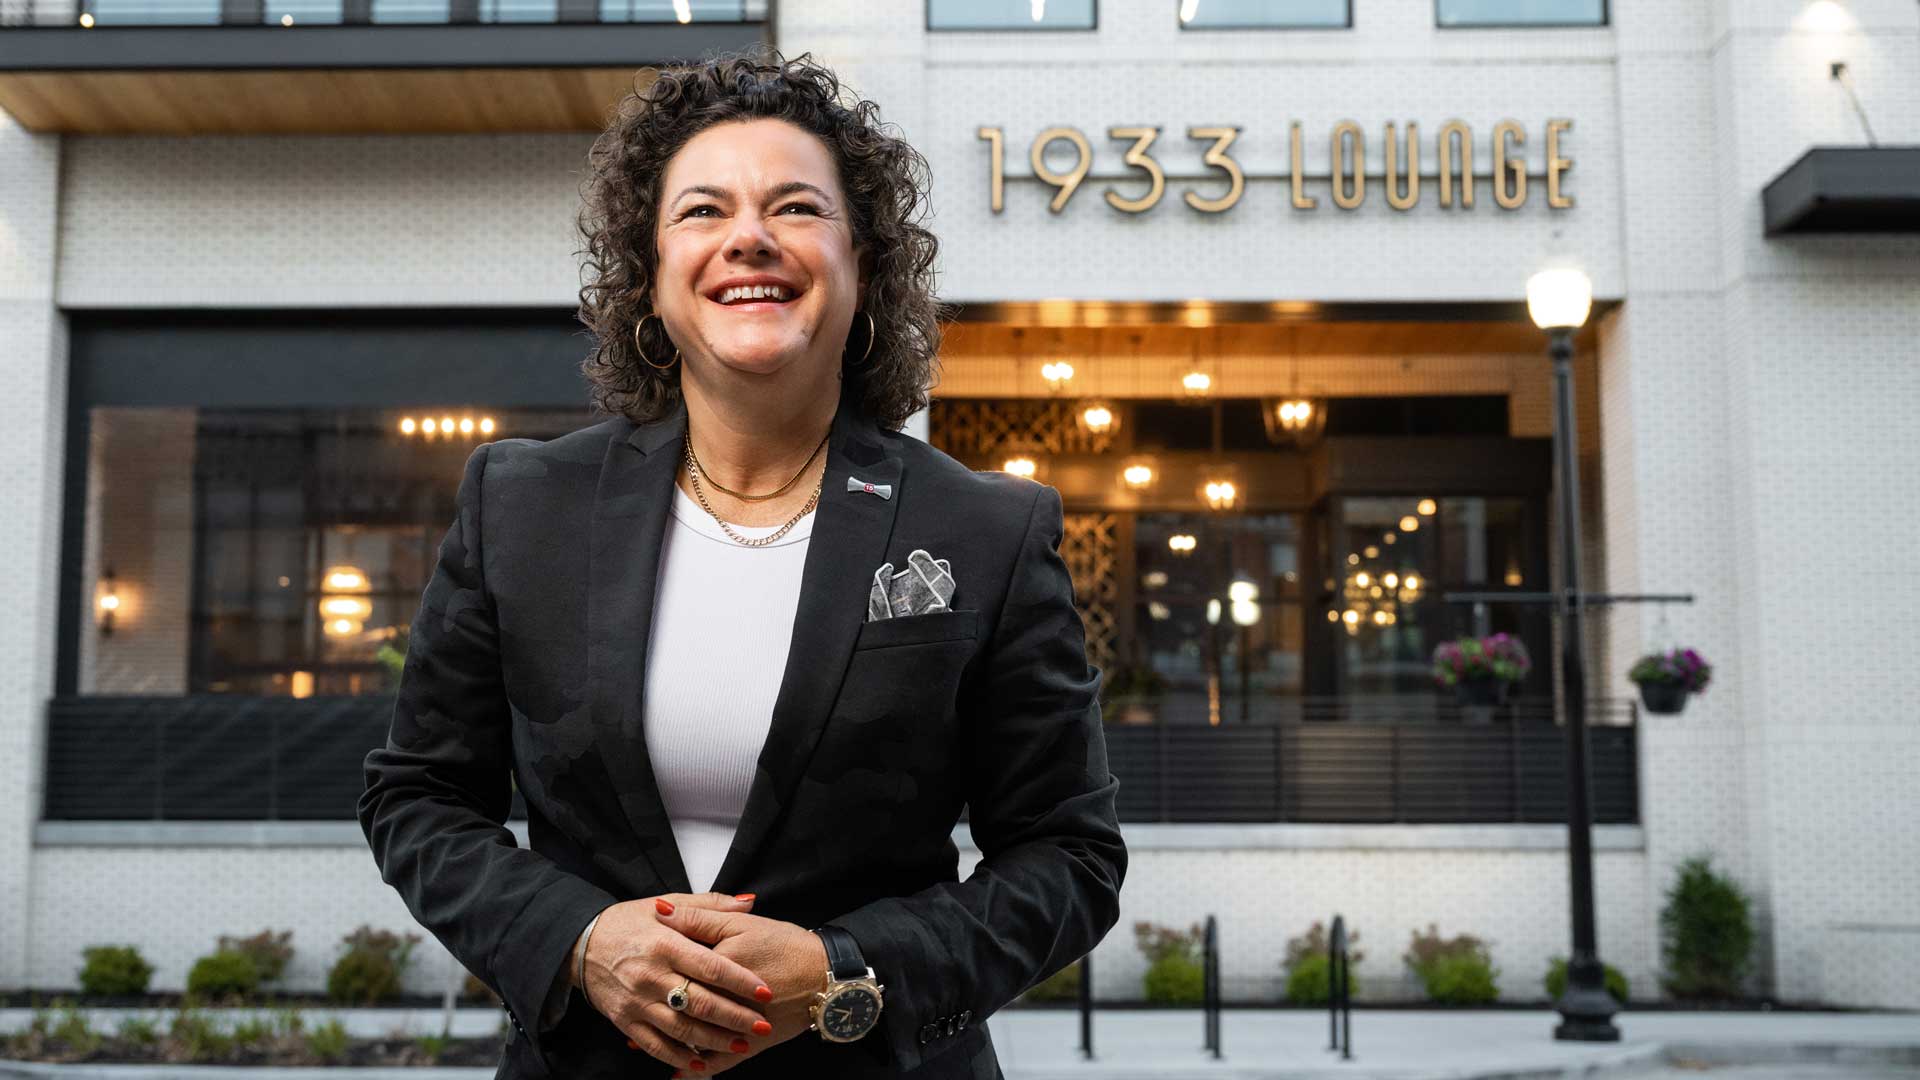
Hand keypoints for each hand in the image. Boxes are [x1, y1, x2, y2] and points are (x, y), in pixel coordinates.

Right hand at [577, 892, 777, 1074]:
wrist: (580, 943)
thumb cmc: (627, 922)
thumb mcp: (666, 903)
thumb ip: (710, 905)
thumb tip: (749, 901)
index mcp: (665, 944)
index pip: (711, 966)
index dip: (740, 981)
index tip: (765, 992)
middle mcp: (652, 975)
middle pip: (701, 1002)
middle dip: (735, 1017)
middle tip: (762, 1025)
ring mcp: (637, 1002)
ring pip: (682, 1028)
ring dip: (714, 1041)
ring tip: (742, 1045)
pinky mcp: (625, 1021)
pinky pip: (655, 1045)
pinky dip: (679, 1057)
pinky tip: (701, 1063)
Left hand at [650, 904, 830, 1076]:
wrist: (827, 974)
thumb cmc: (787, 945)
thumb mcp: (744, 922)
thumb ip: (701, 916)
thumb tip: (661, 912)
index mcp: (721, 962)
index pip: (677, 963)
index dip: (653, 964)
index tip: (632, 961)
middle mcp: (727, 996)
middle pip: (681, 1002)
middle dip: (652, 1005)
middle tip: (627, 1002)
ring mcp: (739, 1023)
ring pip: (695, 1035)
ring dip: (666, 1038)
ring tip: (638, 1040)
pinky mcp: (754, 1042)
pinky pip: (720, 1060)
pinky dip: (698, 1066)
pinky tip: (680, 1070)